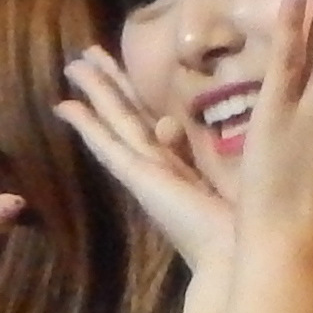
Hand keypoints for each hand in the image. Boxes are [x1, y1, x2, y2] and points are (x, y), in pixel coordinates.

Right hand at [58, 44, 235, 276]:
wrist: (235, 257)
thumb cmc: (248, 221)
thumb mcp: (241, 174)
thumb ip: (228, 150)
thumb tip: (229, 117)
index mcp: (181, 169)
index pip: (152, 123)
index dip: (136, 96)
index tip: (122, 72)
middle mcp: (157, 167)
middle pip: (128, 116)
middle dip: (110, 84)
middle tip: (86, 55)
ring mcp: (142, 173)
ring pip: (114, 123)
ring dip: (94, 94)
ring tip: (73, 65)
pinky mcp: (137, 178)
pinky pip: (107, 145)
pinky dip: (86, 126)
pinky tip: (64, 106)